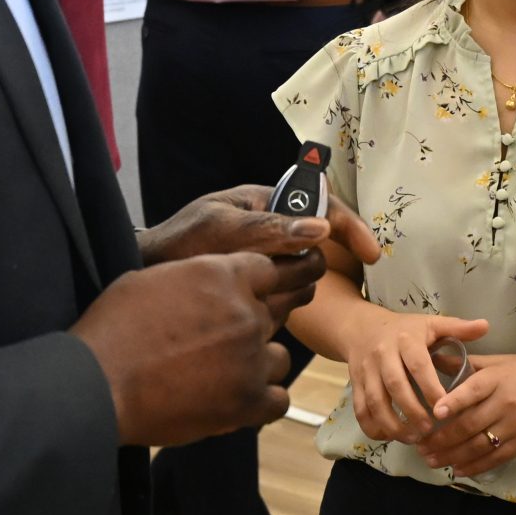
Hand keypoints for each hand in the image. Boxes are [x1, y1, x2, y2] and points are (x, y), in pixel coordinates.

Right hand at [72, 252, 310, 446]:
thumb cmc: (113, 330)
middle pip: (269, 316)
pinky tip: (235, 399)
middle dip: (246, 328)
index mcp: (222, 275)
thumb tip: (204, 286)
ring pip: (279, 358)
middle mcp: (245, 313)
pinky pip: (278, 399)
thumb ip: (193, 279)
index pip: (268, 271)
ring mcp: (251, 359)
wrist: (98, 383)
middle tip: (213, 344)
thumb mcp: (150, 280)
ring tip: (222, 374)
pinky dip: (261, 401)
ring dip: (257, 364)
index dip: (254, 286)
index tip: (242, 299)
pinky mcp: (248, 401)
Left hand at [138, 184, 380, 283]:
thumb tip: (321, 228)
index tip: (371, 255)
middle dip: (314, 263)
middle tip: (297, 283)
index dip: (350, 228)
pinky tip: (263, 312)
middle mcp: (269, 227)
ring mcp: (265, 256)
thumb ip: (268, 227)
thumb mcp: (220, 229)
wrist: (144, 277)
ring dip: (294, 285)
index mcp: (263, 201)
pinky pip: (287, 293)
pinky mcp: (259, 283)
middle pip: (318, 243)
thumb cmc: (176, 245)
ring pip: (305, 272)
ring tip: (267, 296)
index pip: (321, 205)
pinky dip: (282, 302)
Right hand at [340, 309, 489, 442]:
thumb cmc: (405, 330)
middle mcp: (383, 354)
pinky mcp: (355, 384)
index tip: (444, 407)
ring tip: (412, 438)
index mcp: (406, 340)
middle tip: (430, 430)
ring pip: (374, 401)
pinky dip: (372, 427)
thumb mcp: (431, 324)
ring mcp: (366, 370)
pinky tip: (388, 437)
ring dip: (392, 424)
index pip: (418, 365)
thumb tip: (486, 326)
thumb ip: (458, 328)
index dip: (430, 387)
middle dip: (412, 411)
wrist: (362, 328)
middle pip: (395, 386)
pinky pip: (360, 409)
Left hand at [416, 354, 515, 475]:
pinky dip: (475, 466)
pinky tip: (458, 469)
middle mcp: (506, 404)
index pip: (473, 391)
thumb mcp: (502, 361)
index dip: (453, 402)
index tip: (434, 412)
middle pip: (470, 424)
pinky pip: (495, 458)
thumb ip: (470, 364)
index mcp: (498, 379)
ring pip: (479, 445)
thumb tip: (435, 359)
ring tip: (431, 460)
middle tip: (420, 446)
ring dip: (452, 455)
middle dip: (442, 438)